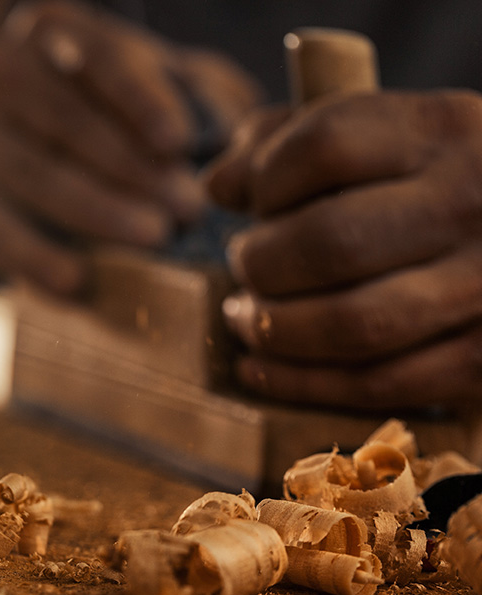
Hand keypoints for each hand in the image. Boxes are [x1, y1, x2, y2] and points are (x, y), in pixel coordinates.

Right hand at [0, 0, 259, 294]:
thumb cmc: (90, 106)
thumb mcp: (139, 79)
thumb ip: (195, 90)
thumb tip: (243, 132)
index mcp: (47, 29)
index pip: (98, 57)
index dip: (142, 100)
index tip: (181, 143)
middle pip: (70, 122)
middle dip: (134, 169)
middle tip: (188, 209)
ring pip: (38, 176)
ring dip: (100, 211)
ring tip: (154, 237)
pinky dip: (37, 258)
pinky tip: (77, 280)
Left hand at [206, 90, 481, 408]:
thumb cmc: (435, 183)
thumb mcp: (385, 136)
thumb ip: (292, 138)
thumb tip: (218, 186)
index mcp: (445, 130)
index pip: (325, 144)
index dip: (265, 179)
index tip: (252, 203)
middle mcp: (472, 204)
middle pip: (330, 242)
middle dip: (260, 264)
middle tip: (245, 268)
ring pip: (351, 323)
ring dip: (273, 329)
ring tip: (242, 316)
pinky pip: (376, 384)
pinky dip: (300, 383)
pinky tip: (258, 369)